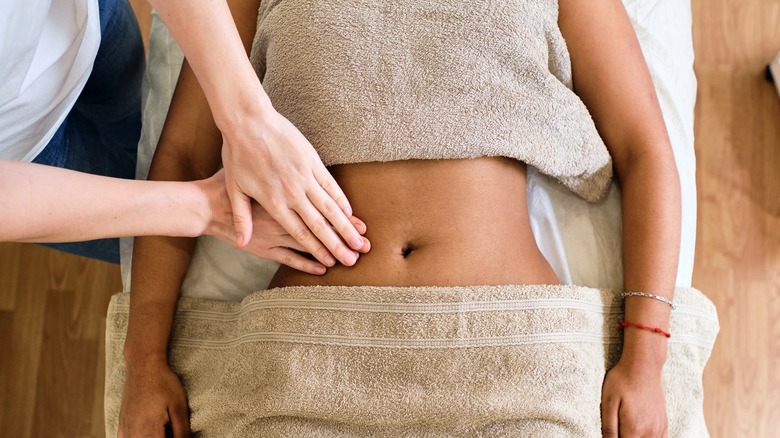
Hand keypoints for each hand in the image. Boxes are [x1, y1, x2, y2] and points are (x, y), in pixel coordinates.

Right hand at [119, 360, 189, 437]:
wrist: (143, 366)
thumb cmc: (163, 383)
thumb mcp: (179, 408)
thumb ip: (183, 433)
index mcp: (148, 432)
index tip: (177, 431)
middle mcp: (133, 434)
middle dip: (163, 436)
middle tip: (170, 423)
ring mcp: (125, 430)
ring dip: (153, 436)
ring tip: (163, 426)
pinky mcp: (121, 425)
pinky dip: (140, 436)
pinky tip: (150, 430)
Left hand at [220, 107, 366, 267]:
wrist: (248, 120)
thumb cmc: (237, 154)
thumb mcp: (234, 188)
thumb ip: (241, 217)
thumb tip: (241, 243)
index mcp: (274, 202)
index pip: (300, 232)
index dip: (318, 249)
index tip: (332, 263)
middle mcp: (293, 193)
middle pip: (320, 224)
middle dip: (338, 244)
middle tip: (353, 259)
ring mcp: (305, 176)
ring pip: (330, 207)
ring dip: (346, 226)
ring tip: (360, 240)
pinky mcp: (312, 161)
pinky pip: (330, 185)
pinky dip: (341, 201)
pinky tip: (350, 212)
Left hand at [601, 359, 667, 436]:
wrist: (643, 365)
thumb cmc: (622, 380)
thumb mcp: (608, 402)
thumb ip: (609, 428)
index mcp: (634, 429)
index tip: (613, 433)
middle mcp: (650, 432)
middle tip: (619, 426)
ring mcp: (659, 428)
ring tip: (628, 427)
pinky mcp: (664, 423)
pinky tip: (641, 433)